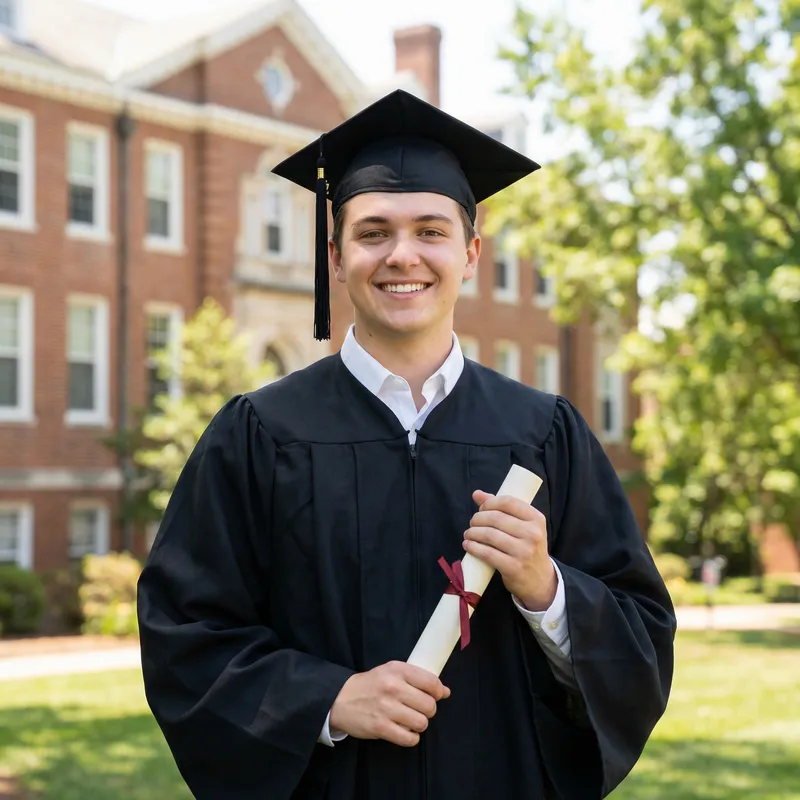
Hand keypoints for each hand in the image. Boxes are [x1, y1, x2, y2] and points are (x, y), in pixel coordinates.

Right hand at [329, 661, 450, 746]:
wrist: (340, 698)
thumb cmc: (371, 684)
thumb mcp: (392, 672)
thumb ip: (418, 679)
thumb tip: (445, 692)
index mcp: (398, 670)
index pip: (432, 682)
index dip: (438, 692)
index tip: (433, 696)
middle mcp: (393, 687)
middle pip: (429, 705)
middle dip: (428, 710)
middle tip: (417, 709)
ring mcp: (387, 708)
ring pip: (421, 723)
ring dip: (419, 725)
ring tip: (410, 721)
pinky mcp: (380, 727)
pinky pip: (409, 739)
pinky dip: (411, 738)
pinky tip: (403, 731)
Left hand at [463, 490, 556, 611]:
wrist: (540, 580)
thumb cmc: (528, 547)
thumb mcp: (523, 526)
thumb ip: (502, 508)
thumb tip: (477, 494)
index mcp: (536, 519)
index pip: (508, 502)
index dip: (489, 503)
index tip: (481, 508)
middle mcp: (533, 534)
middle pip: (495, 518)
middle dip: (478, 518)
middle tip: (472, 522)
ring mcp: (524, 551)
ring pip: (489, 535)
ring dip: (472, 532)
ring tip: (468, 534)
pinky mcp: (513, 567)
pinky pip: (487, 553)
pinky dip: (473, 547)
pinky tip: (468, 545)